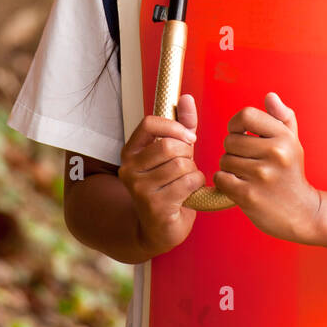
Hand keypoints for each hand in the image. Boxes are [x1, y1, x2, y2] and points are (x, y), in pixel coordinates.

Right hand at [118, 94, 206, 256]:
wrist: (159, 228)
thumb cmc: (169, 185)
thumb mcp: (174, 152)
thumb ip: (181, 126)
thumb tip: (187, 98)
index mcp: (130, 151)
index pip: (149, 123)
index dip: (174, 126)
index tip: (188, 137)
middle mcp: (129, 169)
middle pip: (169, 146)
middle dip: (187, 154)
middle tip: (188, 165)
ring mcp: (139, 189)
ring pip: (180, 165)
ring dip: (193, 171)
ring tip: (187, 180)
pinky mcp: (154, 206)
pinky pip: (188, 183)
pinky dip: (197, 184)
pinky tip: (191, 192)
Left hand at [212, 92, 321, 243]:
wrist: (303, 213)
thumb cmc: (292, 174)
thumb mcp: (293, 143)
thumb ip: (282, 117)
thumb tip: (270, 96)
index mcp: (284, 137)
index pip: (246, 115)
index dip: (236, 124)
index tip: (240, 134)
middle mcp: (275, 153)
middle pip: (230, 140)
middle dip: (232, 150)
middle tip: (246, 161)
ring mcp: (262, 175)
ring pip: (224, 160)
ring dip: (229, 168)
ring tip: (245, 175)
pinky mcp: (249, 196)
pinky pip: (221, 178)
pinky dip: (225, 182)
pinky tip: (239, 186)